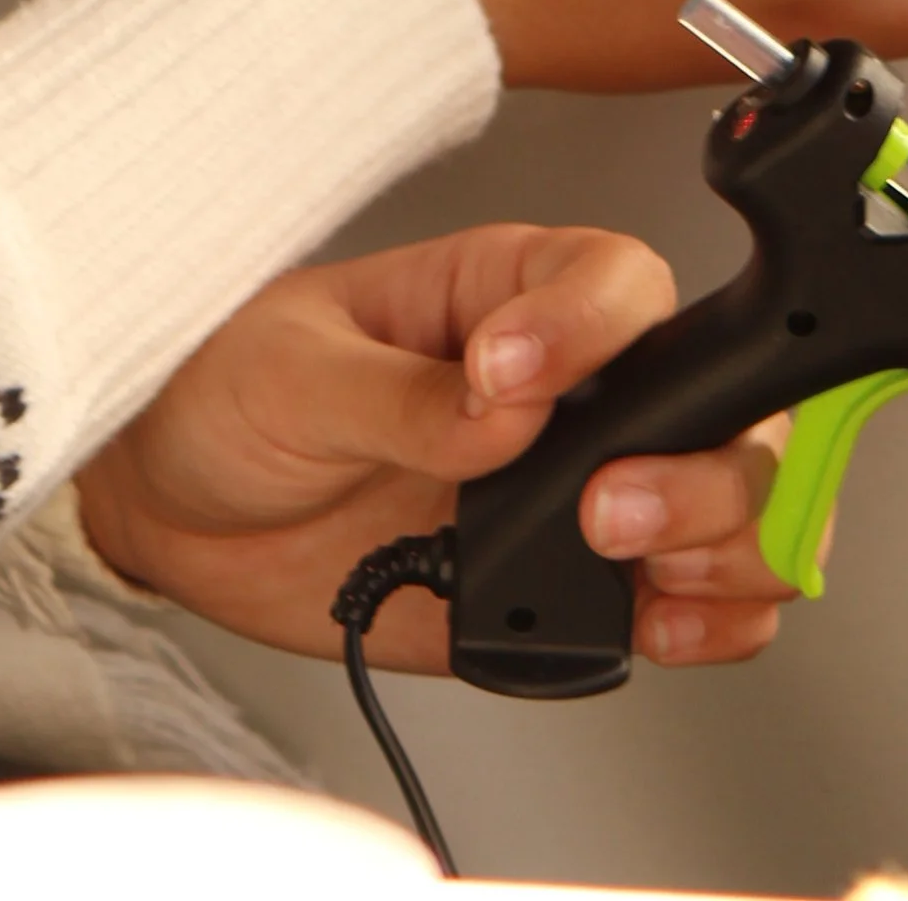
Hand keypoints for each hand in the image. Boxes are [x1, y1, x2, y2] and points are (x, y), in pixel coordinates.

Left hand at [75, 225, 791, 671]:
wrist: (178, 511)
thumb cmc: (228, 392)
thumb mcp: (295, 373)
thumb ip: (401, 395)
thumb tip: (501, 409)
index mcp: (506, 290)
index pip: (615, 279)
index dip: (593, 327)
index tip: (512, 379)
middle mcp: (568, 387)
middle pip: (715, 398)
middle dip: (698, 463)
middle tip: (602, 508)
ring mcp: (573, 488)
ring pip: (729, 500)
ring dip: (724, 542)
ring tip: (648, 573)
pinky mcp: (562, 586)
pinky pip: (686, 602)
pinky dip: (711, 622)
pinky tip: (662, 628)